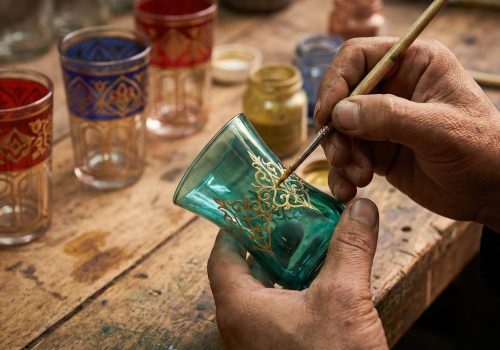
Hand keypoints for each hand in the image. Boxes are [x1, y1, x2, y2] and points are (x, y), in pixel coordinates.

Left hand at [208, 199, 387, 349]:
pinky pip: (276, 315)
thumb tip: (361, 208)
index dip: (233, 228)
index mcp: (240, 307)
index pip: (222, 256)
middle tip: (287, 224)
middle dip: (265, 245)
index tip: (249, 209)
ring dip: (282, 270)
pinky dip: (293, 294)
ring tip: (307, 248)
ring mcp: (257, 343)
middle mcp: (241, 326)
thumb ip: (350, 249)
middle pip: (243, 272)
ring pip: (262, 295)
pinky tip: (319, 287)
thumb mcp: (343, 299)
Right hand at [315, 38, 499, 230]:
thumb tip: (340, 113)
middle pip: (341, 96)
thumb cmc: (482, 151)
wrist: (490, 192)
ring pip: (339, 130)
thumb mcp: (439, 129)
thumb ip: (390, 117)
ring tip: (358, 176)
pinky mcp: (377, 149)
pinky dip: (342, 174)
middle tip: (342, 156)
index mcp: (413, 64)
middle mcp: (393, 88)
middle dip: (336, 129)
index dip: (336, 82)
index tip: (327, 114)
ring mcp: (382, 120)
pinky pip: (346, 157)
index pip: (358, 57)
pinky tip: (349, 189)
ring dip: (340, 155)